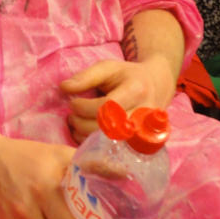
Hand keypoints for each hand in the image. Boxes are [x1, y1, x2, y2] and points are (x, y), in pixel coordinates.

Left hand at [60, 57, 174, 143]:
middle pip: (107, 128)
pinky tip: (87, 133)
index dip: (84, 107)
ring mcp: (144, 132)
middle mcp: (143, 115)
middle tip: (71, 117)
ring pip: (109, 143)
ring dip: (85, 136)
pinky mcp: (140, 144)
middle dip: (82, 123)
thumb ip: (86, 76)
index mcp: (136, 91)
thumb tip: (64, 87)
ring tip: (77, 124)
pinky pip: (113, 150)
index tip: (72, 103)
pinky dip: (94, 145)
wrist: (155, 87)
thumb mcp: (108, 68)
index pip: (106, 107)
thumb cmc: (127, 76)